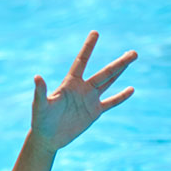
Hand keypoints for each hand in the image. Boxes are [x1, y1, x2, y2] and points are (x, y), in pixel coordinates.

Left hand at [31, 32, 137, 152]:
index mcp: (70, 83)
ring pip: (109, 82)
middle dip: (119, 63)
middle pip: (104, 73)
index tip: (95, 32)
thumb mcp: (40, 106)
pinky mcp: (94, 112)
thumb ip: (41, 91)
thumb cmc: (41, 120)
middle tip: (133, 52)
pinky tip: (131, 89)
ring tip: (132, 59)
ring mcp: (90, 100)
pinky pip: (110, 103)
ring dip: (121, 71)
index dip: (88, 48)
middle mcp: (82, 88)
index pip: (81, 61)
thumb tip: (37, 77)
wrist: (47, 138)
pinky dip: (120, 97)